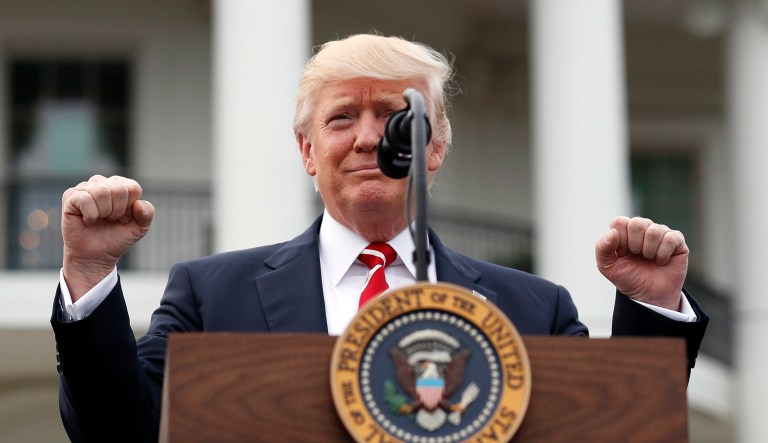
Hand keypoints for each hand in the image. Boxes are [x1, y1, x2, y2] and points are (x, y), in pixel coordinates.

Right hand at [62, 175, 153, 300]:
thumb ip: (147, 213)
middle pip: (118, 189)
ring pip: (102, 192)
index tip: (123, 218)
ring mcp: (85, 188)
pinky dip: (90, 215)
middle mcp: (102, 183)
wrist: (96, 256)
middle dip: (117, 211)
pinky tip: (87, 220)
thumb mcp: (140, 227)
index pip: (132, 187)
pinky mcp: (70, 196)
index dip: (130, 208)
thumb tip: (138, 203)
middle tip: (109, 220)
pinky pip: (85, 199)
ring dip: (103, 213)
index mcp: (120, 186)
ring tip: (99, 220)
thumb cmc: (116, 238)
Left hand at [595, 216, 687, 310]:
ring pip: (654, 231)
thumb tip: (612, 232)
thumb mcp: (607, 266)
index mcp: (624, 231)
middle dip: (635, 245)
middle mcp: (643, 228)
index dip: (620, 240)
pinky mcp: (677, 240)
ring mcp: (660, 232)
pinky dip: (663, 254)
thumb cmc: (628, 278)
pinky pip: (670, 238)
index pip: (619, 222)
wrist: (649, 296)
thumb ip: (602, 248)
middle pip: (637, 223)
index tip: (623, 254)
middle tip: (637, 256)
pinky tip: (661, 261)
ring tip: (649, 259)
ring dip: (649, 251)